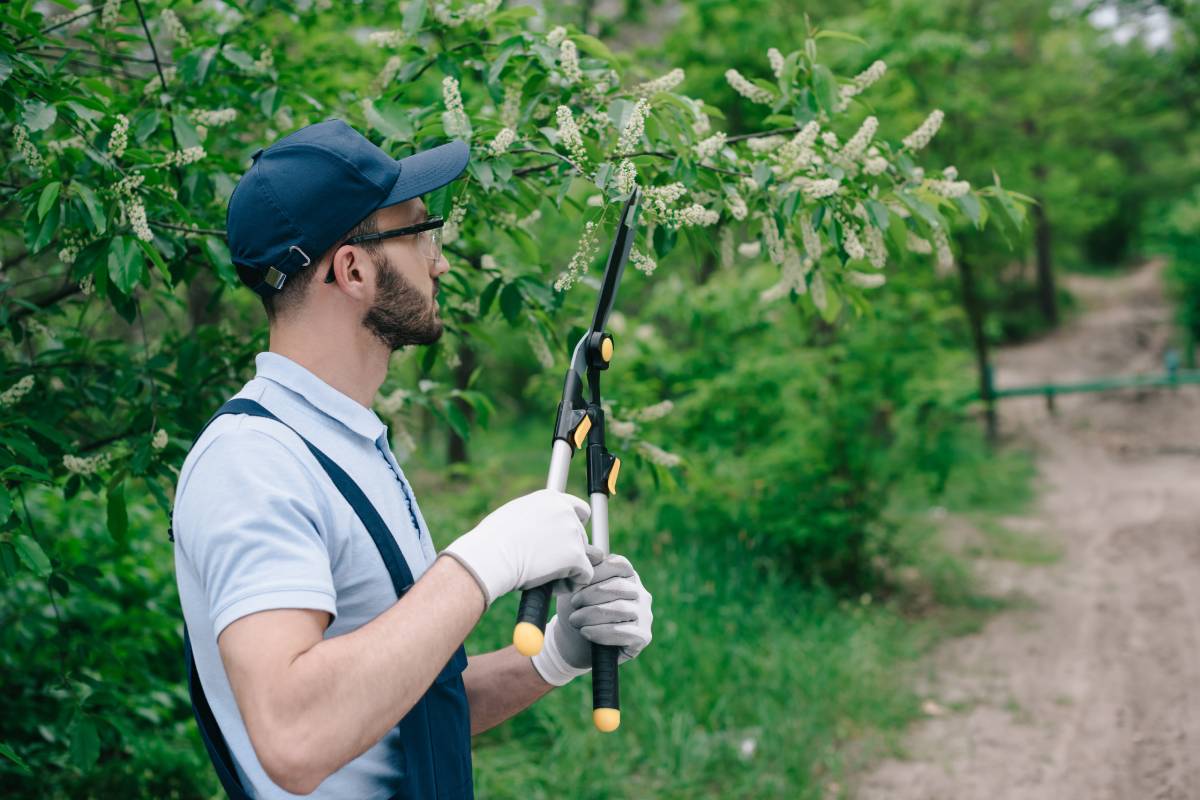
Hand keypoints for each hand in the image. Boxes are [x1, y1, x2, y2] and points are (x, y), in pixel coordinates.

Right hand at [440, 489, 593, 607]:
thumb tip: (541, 530)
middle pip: (581, 536)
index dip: (575, 527)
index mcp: (550, 498)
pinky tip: (553, 587)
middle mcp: (565, 511)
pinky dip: (571, 584)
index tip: (564, 542)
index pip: (579, 509)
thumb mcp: (514, 515)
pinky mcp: (576, 555)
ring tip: (545, 577)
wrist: (490, 556)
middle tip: (546, 565)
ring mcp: (572, 532)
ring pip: (583, 557)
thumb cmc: (492, 541)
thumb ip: (535, 518)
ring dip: (568, 570)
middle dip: (568, 552)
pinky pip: (585, 575)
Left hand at [531, 545, 653, 686]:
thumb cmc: (577, 608)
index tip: (575, 584)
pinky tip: (586, 632)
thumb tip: (582, 554)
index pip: (619, 564)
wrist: (576, 641)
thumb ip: (581, 569)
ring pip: (621, 609)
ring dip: (592, 615)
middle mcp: (640, 592)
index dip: (596, 572)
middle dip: (590, 595)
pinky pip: (625, 632)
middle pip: (619, 587)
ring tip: (575, 620)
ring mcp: (644, 614)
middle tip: (573, 604)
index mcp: (627, 575)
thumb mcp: (574, 586)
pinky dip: (601, 632)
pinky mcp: (643, 636)